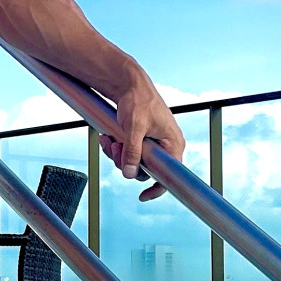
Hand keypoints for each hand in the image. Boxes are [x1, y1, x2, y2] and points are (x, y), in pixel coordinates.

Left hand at [100, 76, 184, 201]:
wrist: (128, 83)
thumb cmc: (138, 100)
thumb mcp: (134, 127)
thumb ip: (133, 151)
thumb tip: (129, 173)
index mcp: (173, 144)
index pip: (170, 175)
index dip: (157, 189)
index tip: (143, 197)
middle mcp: (166, 146)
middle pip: (146, 169)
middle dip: (126, 162)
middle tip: (114, 148)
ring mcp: (153, 143)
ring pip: (135, 161)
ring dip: (118, 154)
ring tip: (109, 140)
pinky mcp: (141, 139)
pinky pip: (129, 151)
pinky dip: (116, 147)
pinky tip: (107, 138)